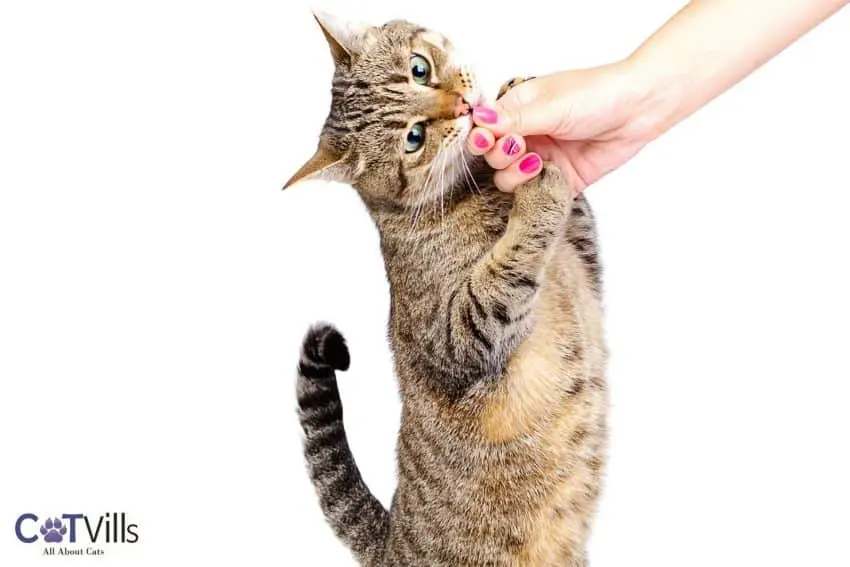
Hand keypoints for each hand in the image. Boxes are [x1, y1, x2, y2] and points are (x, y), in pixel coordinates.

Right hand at [467, 61, 655, 193]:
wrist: (639, 110)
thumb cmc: (598, 95)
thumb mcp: (551, 106)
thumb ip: (514, 120)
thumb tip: (478, 120)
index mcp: (518, 108)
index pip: (483, 129)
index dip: (480, 138)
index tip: (485, 141)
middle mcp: (526, 134)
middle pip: (491, 157)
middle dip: (499, 156)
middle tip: (517, 148)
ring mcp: (541, 158)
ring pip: (507, 179)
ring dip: (514, 176)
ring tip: (535, 163)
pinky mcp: (558, 179)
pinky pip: (535, 193)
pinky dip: (534, 190)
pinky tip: (547, 175)